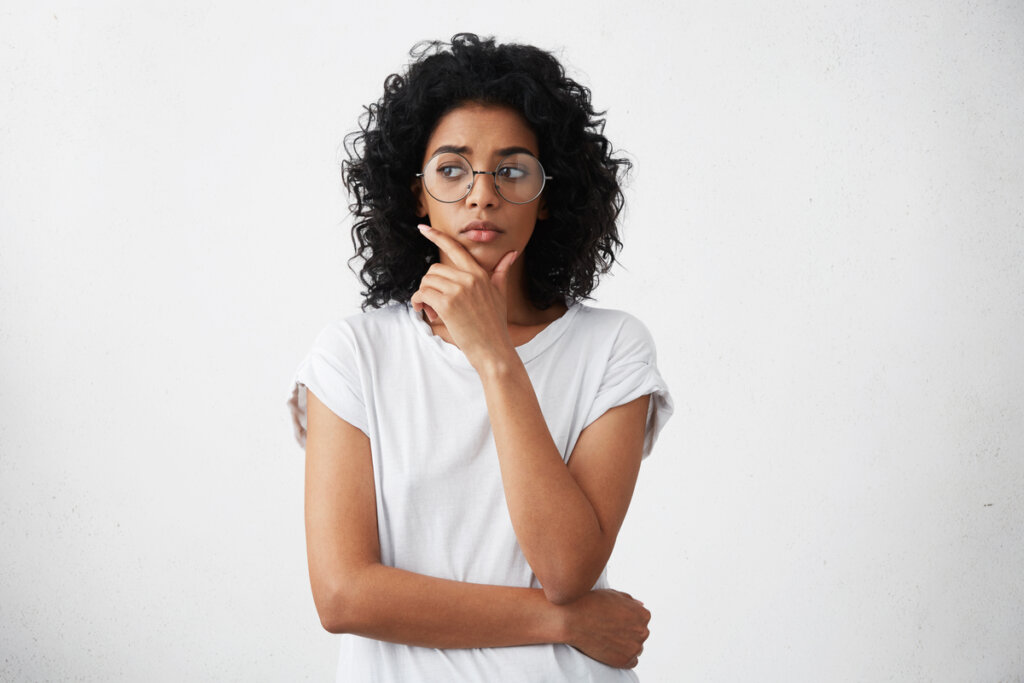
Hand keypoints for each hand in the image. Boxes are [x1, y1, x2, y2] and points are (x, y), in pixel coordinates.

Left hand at [411, 224, 518, 367]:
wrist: (494, 349)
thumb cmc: (495, 324)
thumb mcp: (500, 294)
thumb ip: (501, 271)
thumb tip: (513, 253)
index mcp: (479, 274)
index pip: (455, 249)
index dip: (437, 236)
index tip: (422, 228)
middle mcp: (469, 278)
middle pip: (434, 269)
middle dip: (430, 285)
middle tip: (435, 304)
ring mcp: (458, 290)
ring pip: (426, 282)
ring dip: (423, 296)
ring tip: (433, 311)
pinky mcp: (448, 304)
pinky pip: (422, 294)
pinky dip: (419, 303)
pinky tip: (426, 312)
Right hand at [560, 589, 650, 668]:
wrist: (572, 620)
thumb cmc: (591, 603)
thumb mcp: (613, 595)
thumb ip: (631, 601)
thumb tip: (641, 606)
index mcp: (643, 614)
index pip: (642, 619)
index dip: (627, 618)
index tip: (614, 619)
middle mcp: (642, 631)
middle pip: (640, 633)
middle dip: (628, 631)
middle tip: (609, 628)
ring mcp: (634, 647)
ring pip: (636, 648)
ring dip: (626, 644)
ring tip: (608, 638)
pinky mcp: (624, 660)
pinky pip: (632, 661)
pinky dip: (624, 656)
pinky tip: (611, 649)